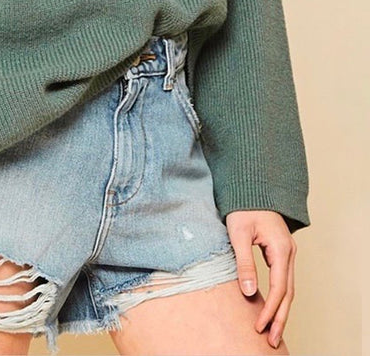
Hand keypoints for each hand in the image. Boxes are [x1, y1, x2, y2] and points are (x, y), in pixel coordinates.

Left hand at [226, 209, 296, 349]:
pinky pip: (283, 280)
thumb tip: (248, 292)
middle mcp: (289, 253)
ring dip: (281, 310)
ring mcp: (287, 253)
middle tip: (271, 340)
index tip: (259, 325)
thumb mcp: (239, 233)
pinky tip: (272, 309)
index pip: (279, 287)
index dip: (270, 309)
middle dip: (280, 317)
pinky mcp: (281, 252)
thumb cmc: (244, 207)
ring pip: (288, 288)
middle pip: (289, 292)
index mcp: (281, 248)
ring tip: (273, 332)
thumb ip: (244, 262)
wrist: (251, 188)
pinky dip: (279, 297)